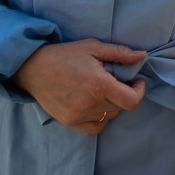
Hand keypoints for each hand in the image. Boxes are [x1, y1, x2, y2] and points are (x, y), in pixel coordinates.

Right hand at [13, 39, 147, 134]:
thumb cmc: (64, 55)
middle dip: (124, 94)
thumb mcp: (93, 47)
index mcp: (99, 85)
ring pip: (110, 116)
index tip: (136, 82)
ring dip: (112, 105)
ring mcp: (79, 115)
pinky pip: (96, 127)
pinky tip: (95, 104)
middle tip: (115, 81)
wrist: (33, 68)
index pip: (131, 100)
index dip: (139, 91)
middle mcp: (90, 103)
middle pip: (121, 107)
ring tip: (102, 91)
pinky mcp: (70, 122)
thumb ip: (120, 53)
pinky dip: (101, 118)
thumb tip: (142, 56)